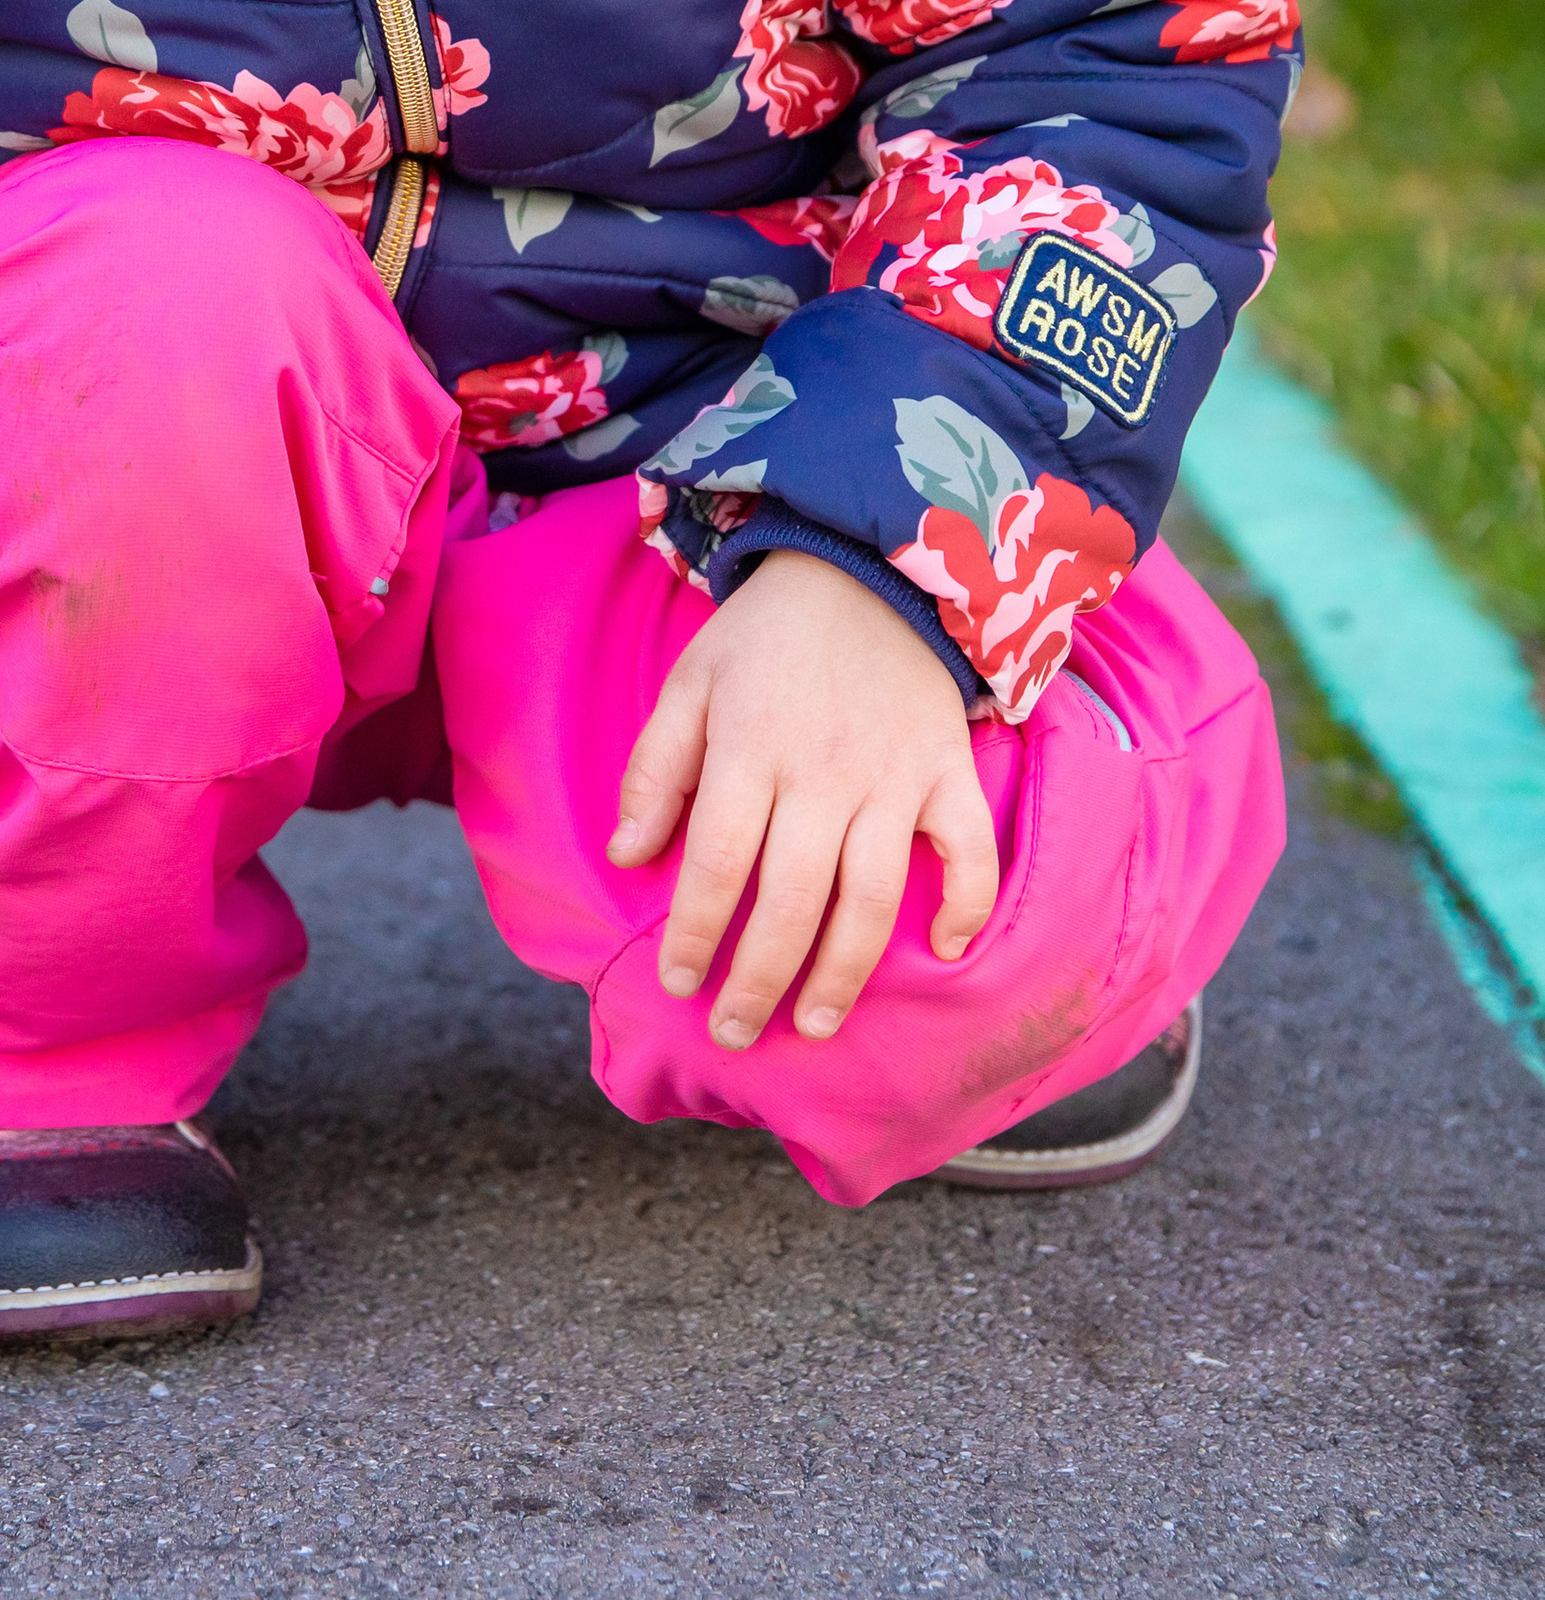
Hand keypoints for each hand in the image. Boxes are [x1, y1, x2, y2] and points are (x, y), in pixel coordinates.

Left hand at [606, 548, 997, 1049]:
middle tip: (736, 1032)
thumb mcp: (691, 682)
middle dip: (759, 979)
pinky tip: (943, 952)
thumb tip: (629, 857)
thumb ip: (656, 769)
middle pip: (791, 899)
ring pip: (873, 896)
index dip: (695, 932)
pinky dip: (965, 905)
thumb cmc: (766, 636)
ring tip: (813, 1023)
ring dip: (844, 972)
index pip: (718, 862)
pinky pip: (969, 850)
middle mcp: (823, 773)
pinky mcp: (949, 771)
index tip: (678, 982)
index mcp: (751, 748)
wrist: (869, 566)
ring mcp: (895, 777)